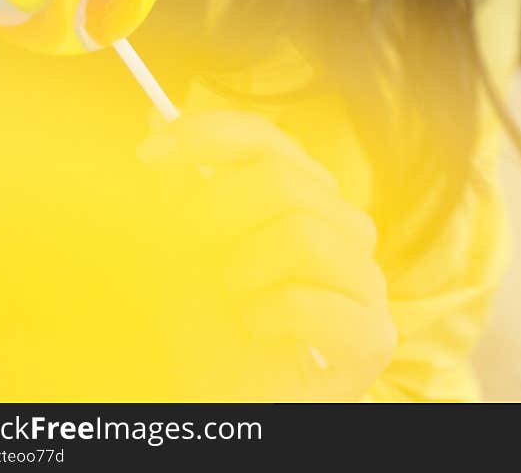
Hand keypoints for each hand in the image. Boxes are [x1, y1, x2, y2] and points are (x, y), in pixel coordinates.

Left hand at [135, 108, 397, 400]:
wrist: (226, 408)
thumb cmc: (204, 335)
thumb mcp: (180, 253)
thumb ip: (177, 188)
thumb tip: (153, 112)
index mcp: (306, 198)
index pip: (267, 139)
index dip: (207, 134)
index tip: (148, 154)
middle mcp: (345, 229)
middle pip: (282, 180)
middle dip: (216, 219)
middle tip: (190, 257)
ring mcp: (367, 283)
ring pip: (301, 232)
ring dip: (242, 273)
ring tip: (235, 302)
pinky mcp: (372, 337)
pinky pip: (308, 297)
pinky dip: (265, 316)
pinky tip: (259, 332)